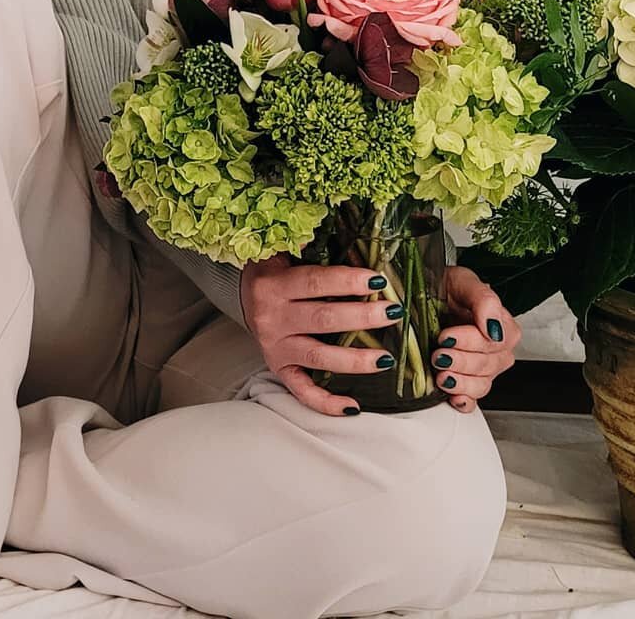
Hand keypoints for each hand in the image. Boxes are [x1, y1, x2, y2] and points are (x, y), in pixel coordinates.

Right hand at [241, 255, 402, 416]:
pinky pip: (302, 391)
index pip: (315, 282)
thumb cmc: (274, 270)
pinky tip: (353, 407)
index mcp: (274, 285)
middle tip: (393, 312)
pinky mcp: (278, 369)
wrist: (241, 295)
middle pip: (323, 319)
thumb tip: (340, 228)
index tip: (379, 280)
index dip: (348, 281)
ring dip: (354, 360)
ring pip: (318, 357)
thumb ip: (307, 246)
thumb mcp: (282, 251)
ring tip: (385, 359)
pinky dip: (326, 403)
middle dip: (362, 317)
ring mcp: (275, 347)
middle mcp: (272, 318)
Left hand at [430, 265, 520, 412]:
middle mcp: (496, 349)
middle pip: (487, 365)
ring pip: (480, 385)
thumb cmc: (449, 288)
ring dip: (460, 382)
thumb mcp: (464, 282)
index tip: (447, 335)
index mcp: (502, 325)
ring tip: (441, 374)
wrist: (428, 295)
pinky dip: (463, 401)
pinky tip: (452, 396)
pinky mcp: (467, 381)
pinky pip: (472, 400)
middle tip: (439, 353)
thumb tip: (494, 328)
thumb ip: (484, 300)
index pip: (495, 343)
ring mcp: (482, 367)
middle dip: (460, 361)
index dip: (470, 342)